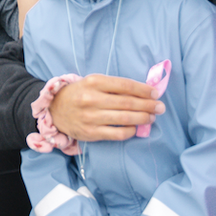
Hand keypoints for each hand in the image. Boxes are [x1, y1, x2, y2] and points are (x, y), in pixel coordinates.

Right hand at [51, 74, 165, 143]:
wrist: (54, 110)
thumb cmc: (79, 93)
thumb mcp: (92, 82)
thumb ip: (114, 86)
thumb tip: (143, 92)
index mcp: (94, 82)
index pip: (125, 85)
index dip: (143, 90)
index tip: (155, 93)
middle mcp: (91, 99)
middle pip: (127, 102)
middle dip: (148, 105)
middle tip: (160, 107)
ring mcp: (90, 117)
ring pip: (124, 118)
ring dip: (143, 118)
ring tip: (152, 117)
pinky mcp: (90, 133)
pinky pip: (116, 133)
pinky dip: (130, 131)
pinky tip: (136, 128)